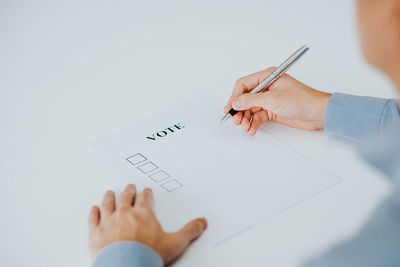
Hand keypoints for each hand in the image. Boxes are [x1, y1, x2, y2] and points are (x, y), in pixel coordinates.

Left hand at [88, 184, 206, 263]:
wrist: (127, 266)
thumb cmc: (148, 254)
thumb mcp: (175, 243)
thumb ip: (189, 231)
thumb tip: (201, 223)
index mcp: (143, 214)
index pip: (144, 198)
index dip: (145, 194)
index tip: (145, 191)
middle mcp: (125, 214)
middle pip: (126, 197)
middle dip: (128, 191)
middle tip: (129, 187)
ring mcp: (109, 222)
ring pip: (108, 204)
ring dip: (109, 197)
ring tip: (110, 193)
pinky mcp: (96, 233)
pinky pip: (94, 218)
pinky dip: (94, 213)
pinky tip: (94, 209)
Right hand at [224, 67, 331, 134]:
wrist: (319, 113)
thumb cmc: (303, 100)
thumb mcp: (273, 99)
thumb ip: (251, 100)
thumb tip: (236, 102)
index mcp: (268, 77)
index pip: (244, 84)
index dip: (234, 96)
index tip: (229, 109)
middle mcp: (267, 87)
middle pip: (245, 98)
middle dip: (240, 110)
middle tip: (236, 121)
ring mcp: (270, 99)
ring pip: (251, 109)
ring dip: (246, 119)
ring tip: (245, 127)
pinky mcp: (273, 110)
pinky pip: (258, 116)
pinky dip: (253, 123)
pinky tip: (252, 129)